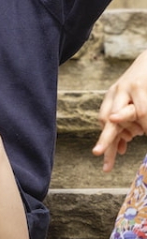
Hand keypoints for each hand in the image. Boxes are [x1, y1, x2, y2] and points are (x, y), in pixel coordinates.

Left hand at [93, 50, 146, 171]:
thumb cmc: (143, 84)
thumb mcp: (131, 102)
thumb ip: (126, 124)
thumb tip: (120, 149)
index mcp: (112, 96)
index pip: (103, 120)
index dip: (105, 138)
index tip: (99, 154)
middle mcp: (117, 91)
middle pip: (108, 119)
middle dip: (105, 137)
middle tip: (97, 152)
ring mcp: (130, 87)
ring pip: (132, 115)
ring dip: (141, 127)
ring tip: (144, 129)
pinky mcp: (140, 86)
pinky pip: (143, 111)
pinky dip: (145, 122)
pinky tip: (145, 128)